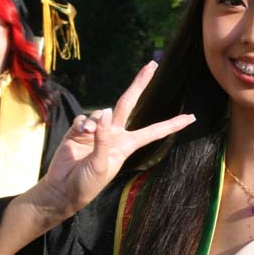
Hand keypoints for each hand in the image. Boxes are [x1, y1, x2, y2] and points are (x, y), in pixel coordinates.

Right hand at [37, 61, 195, 217]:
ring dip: (95, 120)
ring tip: (87, 133)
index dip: (172, 124)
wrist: (62, 190)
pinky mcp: (79, 131)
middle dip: (140, 84)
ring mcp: (96, 131)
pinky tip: (81, 133)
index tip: (191, 117)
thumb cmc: (87, 184)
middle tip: (152, 64)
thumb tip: (104, 111)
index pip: (153, 131)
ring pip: (101, 112)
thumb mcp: (101, 164)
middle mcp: (114, 135)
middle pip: (129, 103)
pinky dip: (83, 123)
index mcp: (126, 145)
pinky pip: (83, 119)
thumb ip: (103, 138)